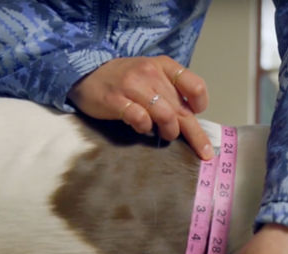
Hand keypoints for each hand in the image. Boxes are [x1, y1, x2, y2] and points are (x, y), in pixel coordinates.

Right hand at [67, 55, 213, 159]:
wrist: (85, 73)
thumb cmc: (124, 79)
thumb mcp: (151, 76)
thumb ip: (170, 93)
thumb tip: (191, 120)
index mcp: (164, 66)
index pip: (195, 85)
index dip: (200, 104)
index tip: (197, 114)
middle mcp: (151, 73)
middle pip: (182, 109)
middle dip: (195, 135)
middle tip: (203, 152)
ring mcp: (132, 86)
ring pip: (165, 115)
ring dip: (169, 131)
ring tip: (164, 136)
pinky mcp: (116, 100)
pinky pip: (139, 119)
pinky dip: (144, 128)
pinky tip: (141, 128)